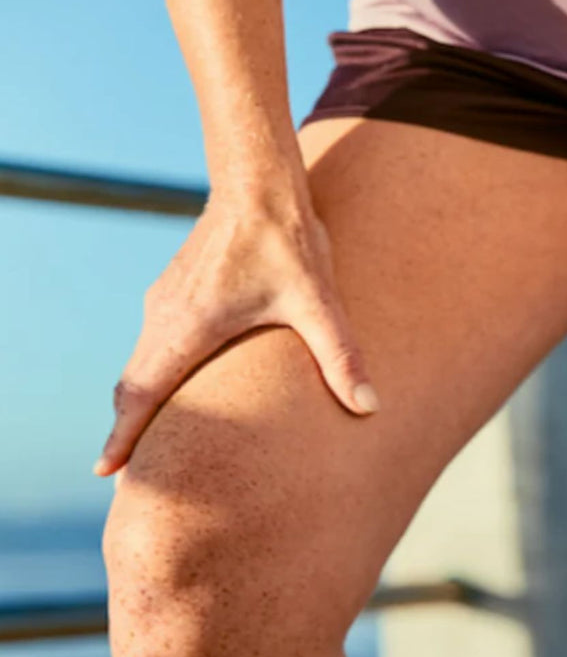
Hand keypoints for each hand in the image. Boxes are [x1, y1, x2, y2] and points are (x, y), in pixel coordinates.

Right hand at [94, 190, 376, 475]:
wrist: (259, 182)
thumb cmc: (289, 242)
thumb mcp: (319, 304)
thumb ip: (341, 358)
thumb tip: (370, 408)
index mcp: (188, 328)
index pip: (143, 395)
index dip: (124, 437)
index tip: (106, 471)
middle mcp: (165, 316)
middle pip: (134, 386)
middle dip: (130, 430)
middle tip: (127, 473)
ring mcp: (166, 301)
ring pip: (142, 363)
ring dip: (142, 401)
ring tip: (147, 440)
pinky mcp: (176, 289)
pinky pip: (154, 342)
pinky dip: (154, 373)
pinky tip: (174, 387)